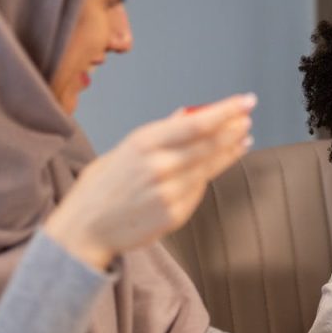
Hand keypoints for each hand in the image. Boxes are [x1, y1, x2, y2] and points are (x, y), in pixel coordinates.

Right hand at [44, 93, 255, 268]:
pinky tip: (219, 164)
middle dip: (233, 129)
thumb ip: (160, 132)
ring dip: (230, 151)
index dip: (226, 111)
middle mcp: (159, 166)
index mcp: (143, 143)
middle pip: (210, 144)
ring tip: (243, 139)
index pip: (197, 123)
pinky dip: (209, 176)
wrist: (84, 230)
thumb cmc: (101, 186)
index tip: (246, 102)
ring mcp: (169, 192)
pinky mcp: (175, 214)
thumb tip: (188, 114)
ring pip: (210, 167)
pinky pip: (199, 191)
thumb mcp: (125, 149)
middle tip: (247, 119)